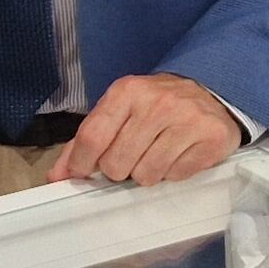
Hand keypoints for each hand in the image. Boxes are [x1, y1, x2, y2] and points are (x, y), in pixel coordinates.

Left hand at [56, 73, 241, 186]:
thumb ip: (85, 142)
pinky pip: (176, 176)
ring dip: (148, 173)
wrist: (210, 96)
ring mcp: (186, 119)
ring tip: (158, 154)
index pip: (92, 137)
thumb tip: (57, 176)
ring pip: (146, 175)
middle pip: (116, 164)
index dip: (81, 164)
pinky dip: (174, 172)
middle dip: (120, 169)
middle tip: (132, 156)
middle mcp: (157, 102)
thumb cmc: (156, 107)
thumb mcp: (119, 112)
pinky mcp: (211, 138)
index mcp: (127, 91)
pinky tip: (179, 155)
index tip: (81, 174)